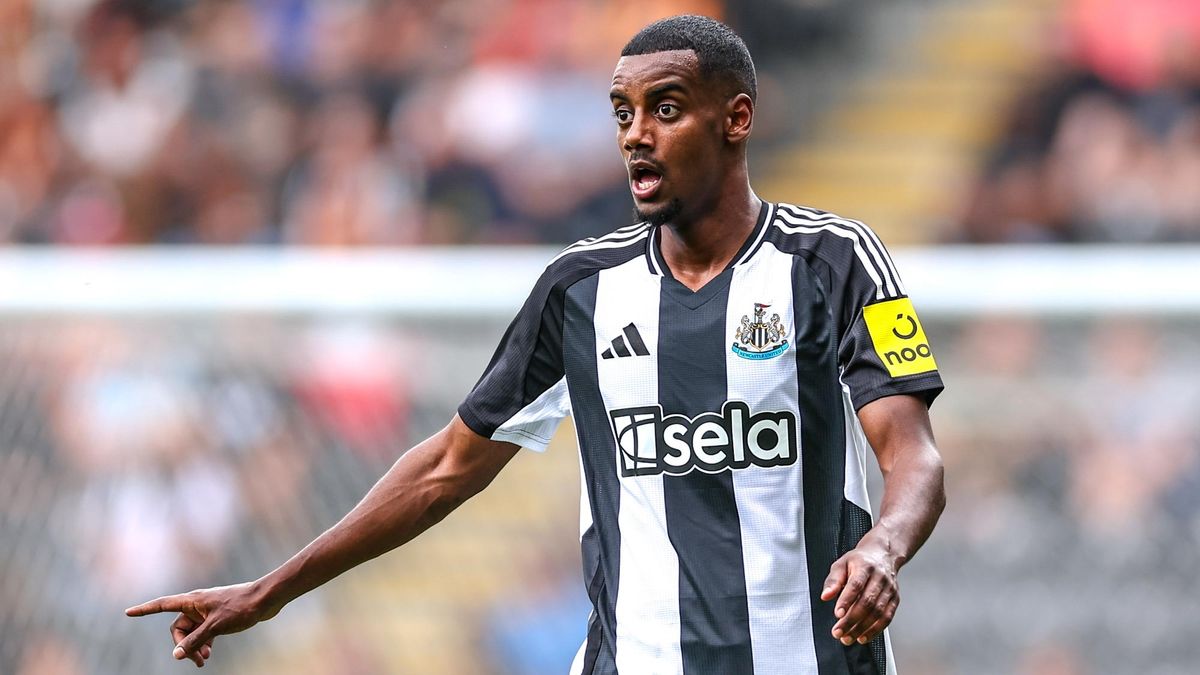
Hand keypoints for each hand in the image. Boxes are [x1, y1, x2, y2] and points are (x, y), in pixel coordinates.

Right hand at [125, 581, 279, 667]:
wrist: (265, 600)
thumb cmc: (241, 607)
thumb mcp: (216, 626)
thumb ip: (195, 641)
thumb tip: (176, 655)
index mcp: (192, 600)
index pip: (162, 604)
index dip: (144, 610)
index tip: (128, 612)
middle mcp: (197, 604)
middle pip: (178, 628)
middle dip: (183, 645)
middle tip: (197, 661)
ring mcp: (207, 611)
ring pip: (191, 632)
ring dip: (194, 646)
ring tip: (204, 660)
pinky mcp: (217, 617)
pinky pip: (202, 632)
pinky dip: (203, 643)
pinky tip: (209, 654)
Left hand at [820, 535, 899, 645]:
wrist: (882, 554)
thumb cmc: (859, 561)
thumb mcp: (841, 564)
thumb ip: (833, 581)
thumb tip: (825, 596)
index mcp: (865, 567)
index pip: (856, 585)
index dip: (846, 601)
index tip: (837, 614)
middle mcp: (880, 578)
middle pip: (867, 602)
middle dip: (851, 620)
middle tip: (838, 632)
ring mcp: (889, 589)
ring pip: (878, 612)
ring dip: (862, 628)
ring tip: (847, 638)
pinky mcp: (895, 599)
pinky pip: (887, 617)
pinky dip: (875, 630)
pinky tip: (863, 637)